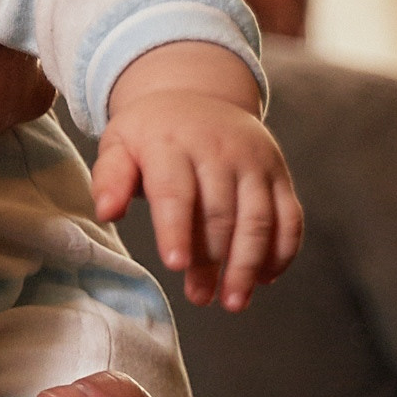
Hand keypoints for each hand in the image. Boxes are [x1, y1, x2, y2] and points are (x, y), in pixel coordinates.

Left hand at [93, 42, 301, 308]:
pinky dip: (281, 252)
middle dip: (211, 261)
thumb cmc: (152, 133)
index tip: (175, 265)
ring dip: (248, 265)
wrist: (198, 95)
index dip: (176, 230)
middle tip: (200, 297)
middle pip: (219, 212)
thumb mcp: (119, 144)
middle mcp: (217, 148)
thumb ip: (110, 178)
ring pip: (259, 219)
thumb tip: (106, 212)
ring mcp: (253, 160)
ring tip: (233, 301)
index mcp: (170, 142)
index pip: (175, 190)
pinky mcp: (278, 173)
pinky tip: (264, 278)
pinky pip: (289, 216)